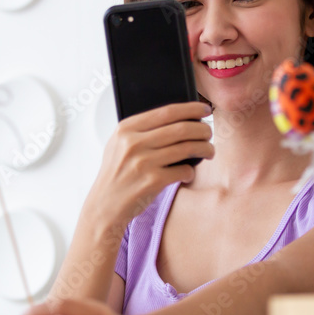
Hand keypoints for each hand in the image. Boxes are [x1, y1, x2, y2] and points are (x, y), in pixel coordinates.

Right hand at [84, 101, 213, 233]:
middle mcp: (134, 143)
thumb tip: (179, 119)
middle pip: (181, 128)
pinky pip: (183, 171)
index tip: (204, 109)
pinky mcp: (152, 181)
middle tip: (209, 133)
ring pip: (187, 148)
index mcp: (126, 129)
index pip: (166, 111)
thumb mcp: (119, 145)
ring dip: (204, 149)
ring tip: (209, 151)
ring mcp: (143, 162)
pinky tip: (188, 173)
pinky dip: (191, 172)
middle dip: (202, 129)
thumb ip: (141, 130)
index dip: (190, 108)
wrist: (104, 205)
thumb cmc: (116, 174)